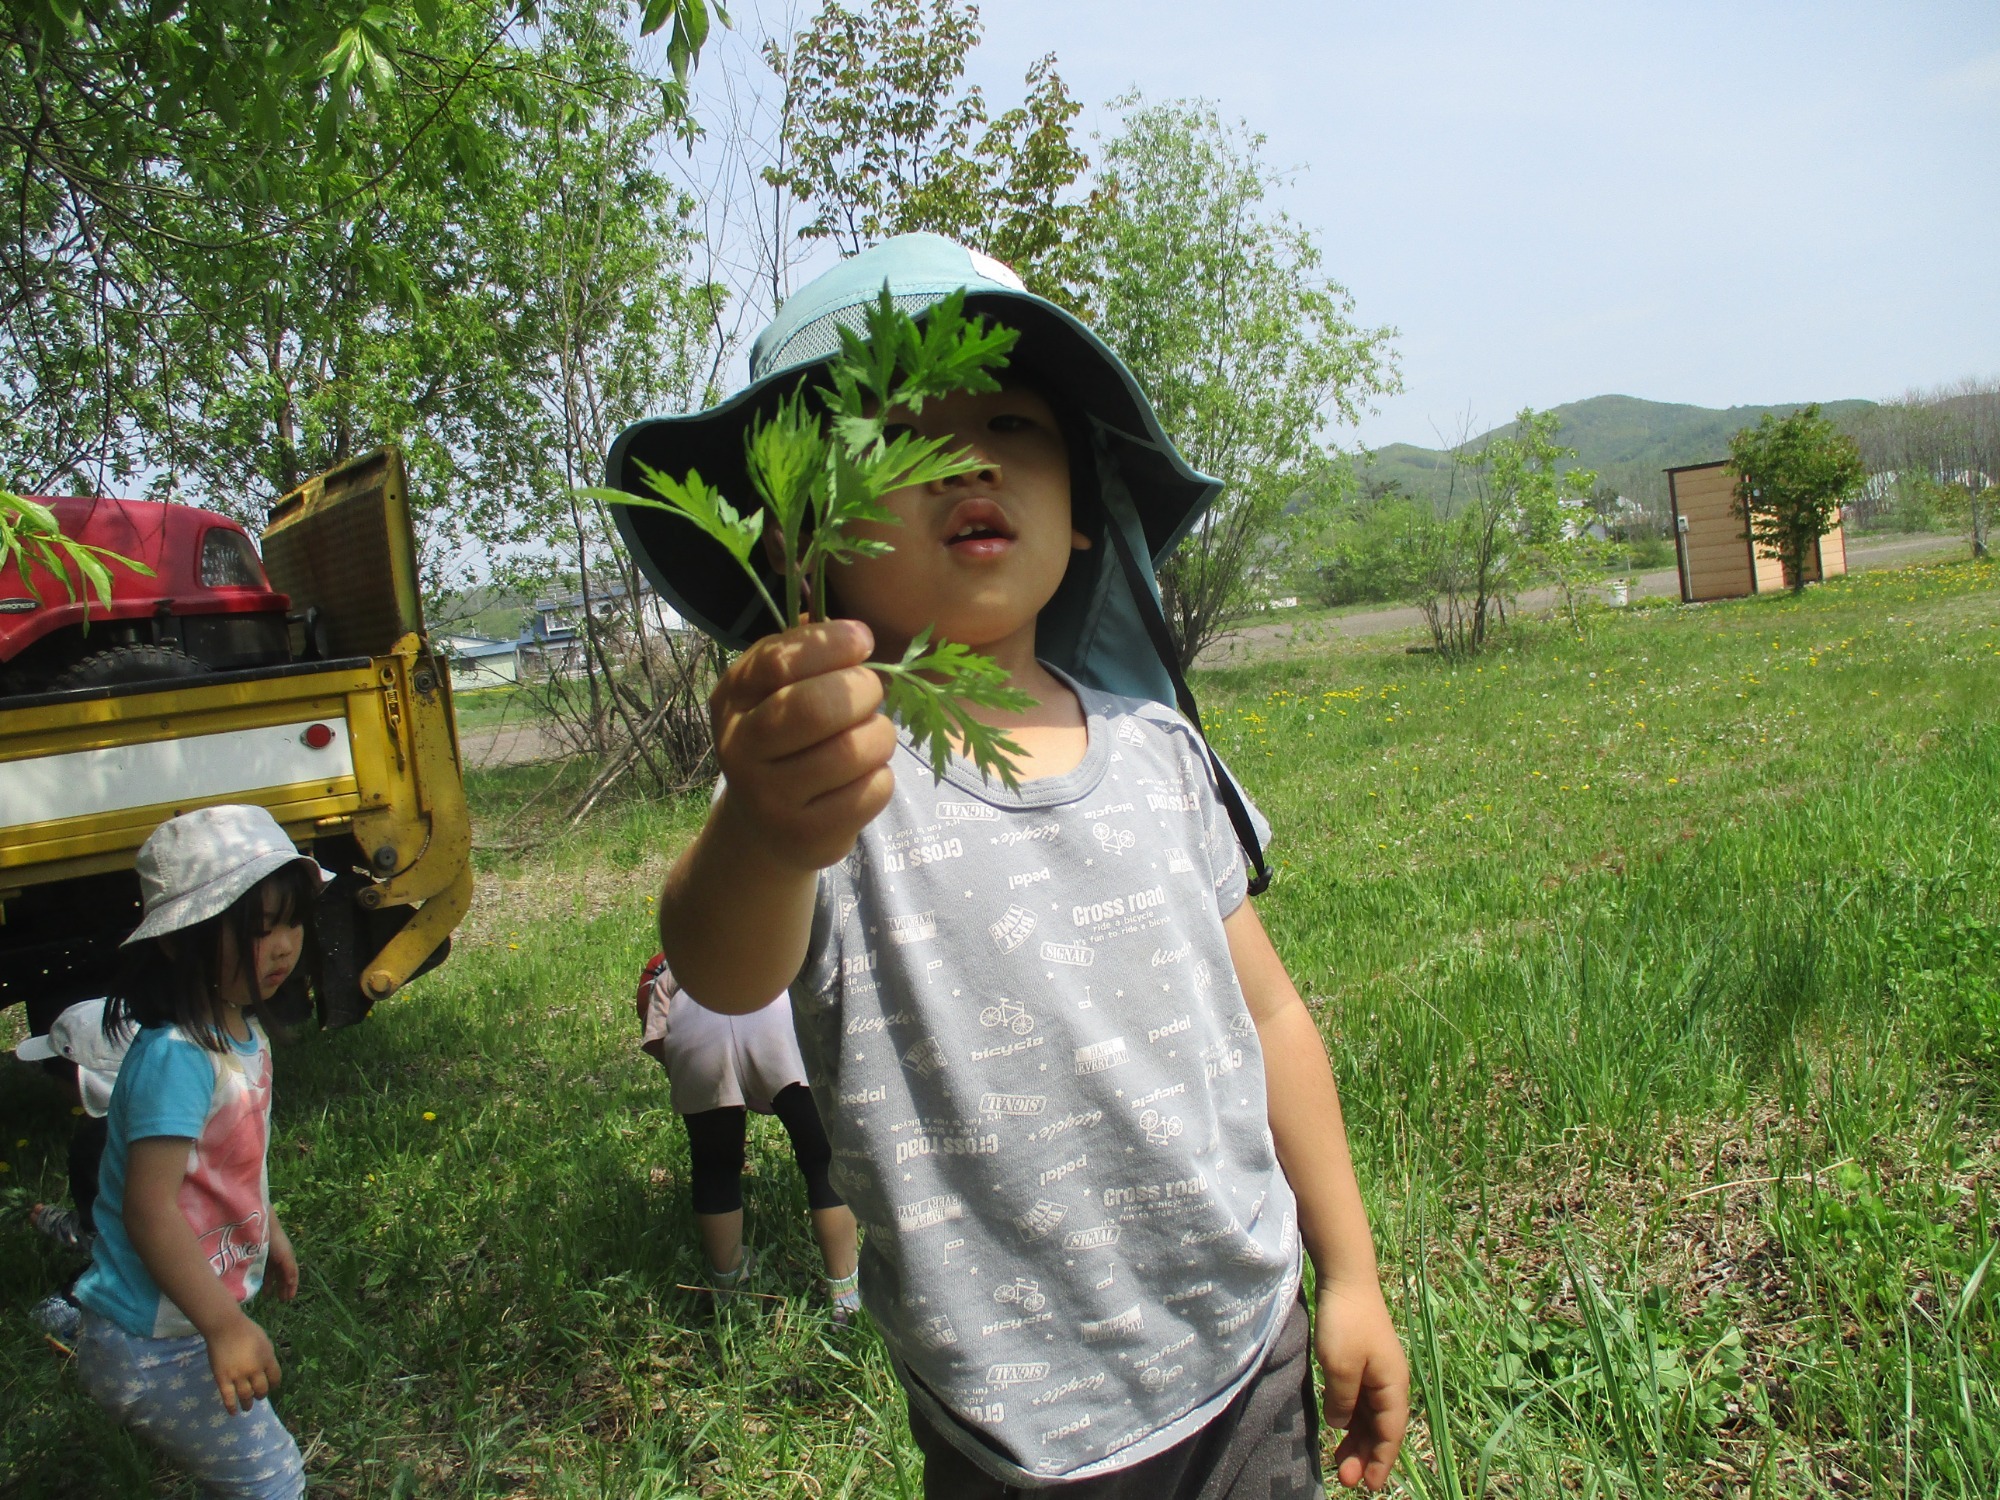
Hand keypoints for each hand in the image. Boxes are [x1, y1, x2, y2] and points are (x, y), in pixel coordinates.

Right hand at [206, 1312, 281, 1414]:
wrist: (225, 1327)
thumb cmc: (246, 1331)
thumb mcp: (265, 1341)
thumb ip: (267, 1357)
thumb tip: (267, 1370)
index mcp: (268, 1359)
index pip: (276, 1379)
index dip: (274, 1385)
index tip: (271, 1387)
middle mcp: (255, 1370)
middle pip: (261, 1390)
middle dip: (261, 1395)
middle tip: (258, 1396)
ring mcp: (238, 1376)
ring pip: (246, 1396)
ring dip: (248, 1404)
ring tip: (247, 1407)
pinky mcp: (223, 1379)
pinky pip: (228, 1397)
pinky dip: (231, 1407)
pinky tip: (233, 1413)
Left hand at [267, 1219, 298, 1300]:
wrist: (262, 1227)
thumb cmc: (276, 1242)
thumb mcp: (285, 1256)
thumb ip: (289, 1270)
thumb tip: (291, 1283)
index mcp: (288, 1258)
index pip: (292, 1275)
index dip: (292, 1286)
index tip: (290, 1298)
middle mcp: (280, 1258)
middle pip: (283, 1276)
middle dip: (283, 1288)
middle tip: (281, 1300)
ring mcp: (270, 1258)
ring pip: (272, 1275)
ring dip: (271, 1285)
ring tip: (267, 1296)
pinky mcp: (259, 1257)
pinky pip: (263, 1271)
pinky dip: (263, 1279)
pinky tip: (259, 1286)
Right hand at [709, 618, 898, 869]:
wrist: (766, 824)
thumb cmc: (785, 738)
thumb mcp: (777, 689)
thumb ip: (805, 652)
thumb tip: (851, 631)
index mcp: (733, 699)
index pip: (778, 662)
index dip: (831, 645)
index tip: (864, 640)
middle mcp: (740, 748)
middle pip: (815, 709)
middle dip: (863, 690)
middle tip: (872, 692)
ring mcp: (769, 798)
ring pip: (853, 751)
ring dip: (880, 734)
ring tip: (872, 735)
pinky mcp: (805, 836)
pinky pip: (870, 792)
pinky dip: (882, 776)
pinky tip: (865, 775)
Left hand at [1314, 1277, 1408, 1490]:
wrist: (1347, 1279)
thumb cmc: (1346, 1323)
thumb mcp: (1340, 1368)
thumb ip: (1342, 1401)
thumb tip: (1341, 1425)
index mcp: (1393, 1386)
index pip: (1390, 1434)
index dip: (1380, 1461)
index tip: (1368, 1485)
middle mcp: (1390, 1382)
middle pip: (1381, 1428)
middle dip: (1365, 1455)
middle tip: (1346, 1478)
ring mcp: (1377, 1372)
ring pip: (1369, 1416)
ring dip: (1357, 1439)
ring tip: (1340, 1461)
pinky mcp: (1363, 1362)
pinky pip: (1360, 1400)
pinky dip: (1352, 1418)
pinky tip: (1339, 1429)